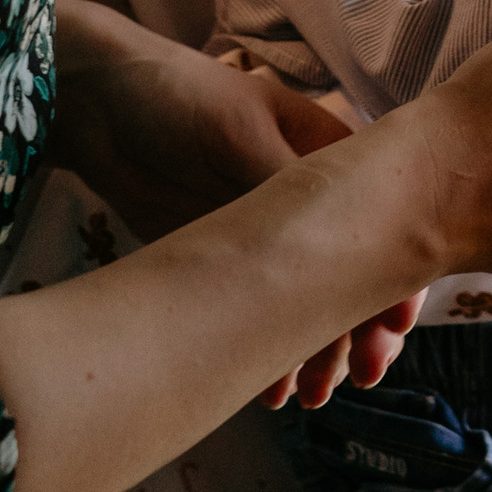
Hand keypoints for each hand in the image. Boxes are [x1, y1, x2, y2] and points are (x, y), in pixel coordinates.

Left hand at [49, 1, 415, 406]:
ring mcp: (269, 240)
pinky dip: (270, 353)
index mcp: (334, 164)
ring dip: (318, 351)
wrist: (96, 104)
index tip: (392, 331)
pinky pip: (260, 317)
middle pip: (355, 275)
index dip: (395, 277)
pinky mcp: (226, 265)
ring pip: (310, 306)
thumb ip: (293, 192)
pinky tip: (269, 389)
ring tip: (309, 395)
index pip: (385, 224)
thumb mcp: (242, 133)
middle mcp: (313, 206)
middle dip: (361, 329)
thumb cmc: (181, 96)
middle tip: (356, 377)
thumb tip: (344, 259)